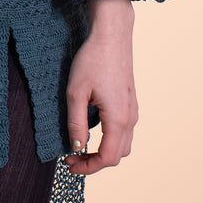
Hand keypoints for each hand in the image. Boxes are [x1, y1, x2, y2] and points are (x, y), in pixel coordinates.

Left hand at [65, 0, 137, 175]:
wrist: (112, 35)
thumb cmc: (92, 60)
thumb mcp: (75, 93)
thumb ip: (76, 123)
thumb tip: (77, 147)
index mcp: (118, 119)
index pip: (107, 158)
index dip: (88, 167)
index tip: (69, 164)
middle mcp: (130, 118)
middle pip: (118, 155)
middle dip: (95, 163)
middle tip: (72, 159)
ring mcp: (133, 110)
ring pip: (123, 144)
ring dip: (104, 152)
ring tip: (81, 147)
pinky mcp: (131, 102)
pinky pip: (125, 131)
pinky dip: (110, 139)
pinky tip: (92, 129)